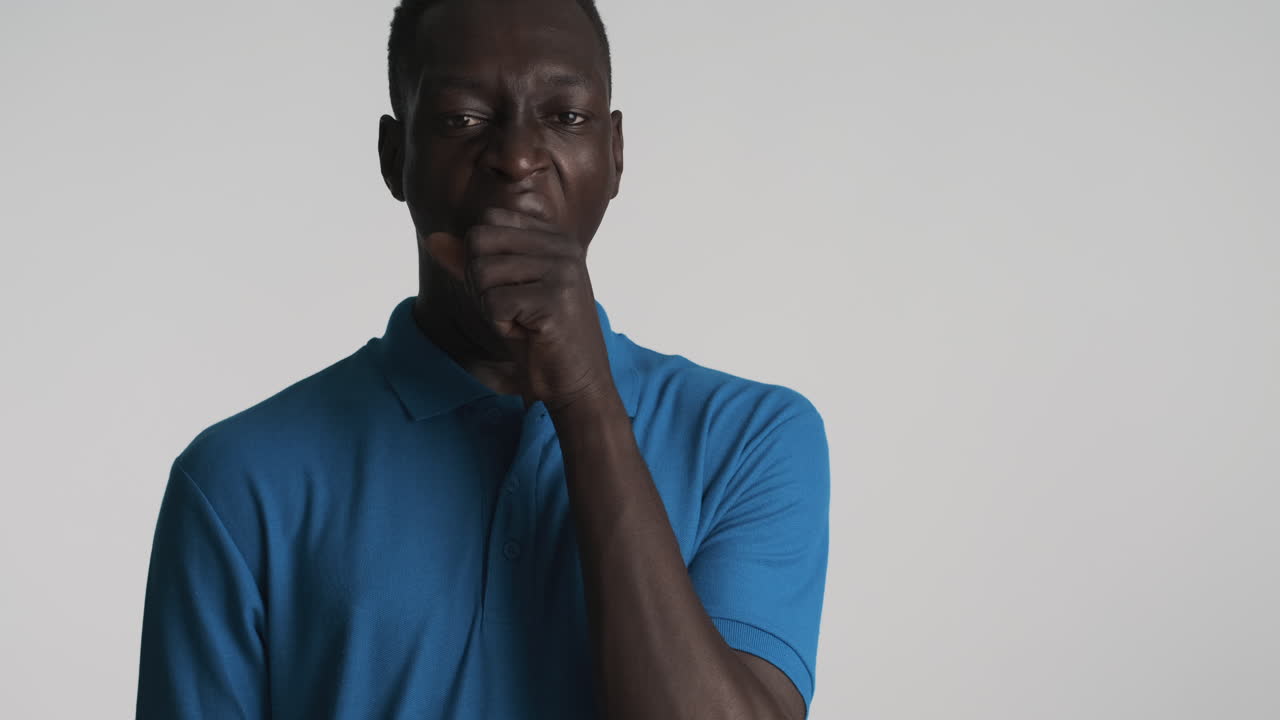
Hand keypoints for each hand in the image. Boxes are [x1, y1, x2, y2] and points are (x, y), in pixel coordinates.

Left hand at [424, 207, 615, 411]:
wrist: (576, 382)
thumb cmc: (538, 337)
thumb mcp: (500, 291)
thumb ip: (470, 262)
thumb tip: (433, 240)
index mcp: (554, 236)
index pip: (488, 220)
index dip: (481, 257)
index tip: (509, 289)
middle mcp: (563, 246)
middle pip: (479, 240)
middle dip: (479, 281)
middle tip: (510, 308)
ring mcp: (562, 271)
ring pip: (482, 272)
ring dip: (490, 306)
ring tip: (521, 321)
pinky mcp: (555, 299)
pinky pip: (493, 303)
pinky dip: (501, 325)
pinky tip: (527, 334)